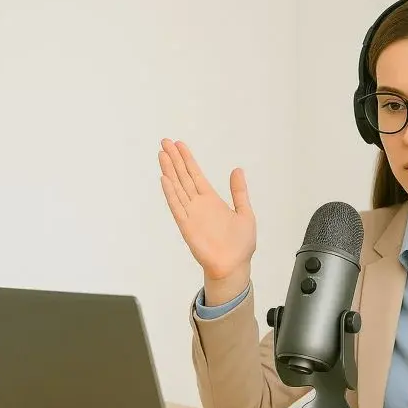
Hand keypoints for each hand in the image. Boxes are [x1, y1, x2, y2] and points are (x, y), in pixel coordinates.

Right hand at [158, 138, 256, 280]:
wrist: (235, 266)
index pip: (195, 174)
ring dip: (169, 171)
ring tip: (161, 154)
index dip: (187, 159)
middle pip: (183, 177)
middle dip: (174, 159)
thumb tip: (237, 170)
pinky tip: (165, 179)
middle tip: (165, 141)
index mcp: (212, 200)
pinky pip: (177, 207)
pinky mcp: (187, 226)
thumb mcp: (245, 213)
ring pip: (177, 188)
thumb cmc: (240, 244)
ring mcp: (191, 214)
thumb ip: (239, 192)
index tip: (179, 144)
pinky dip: (171, 194)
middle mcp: (199, 204)